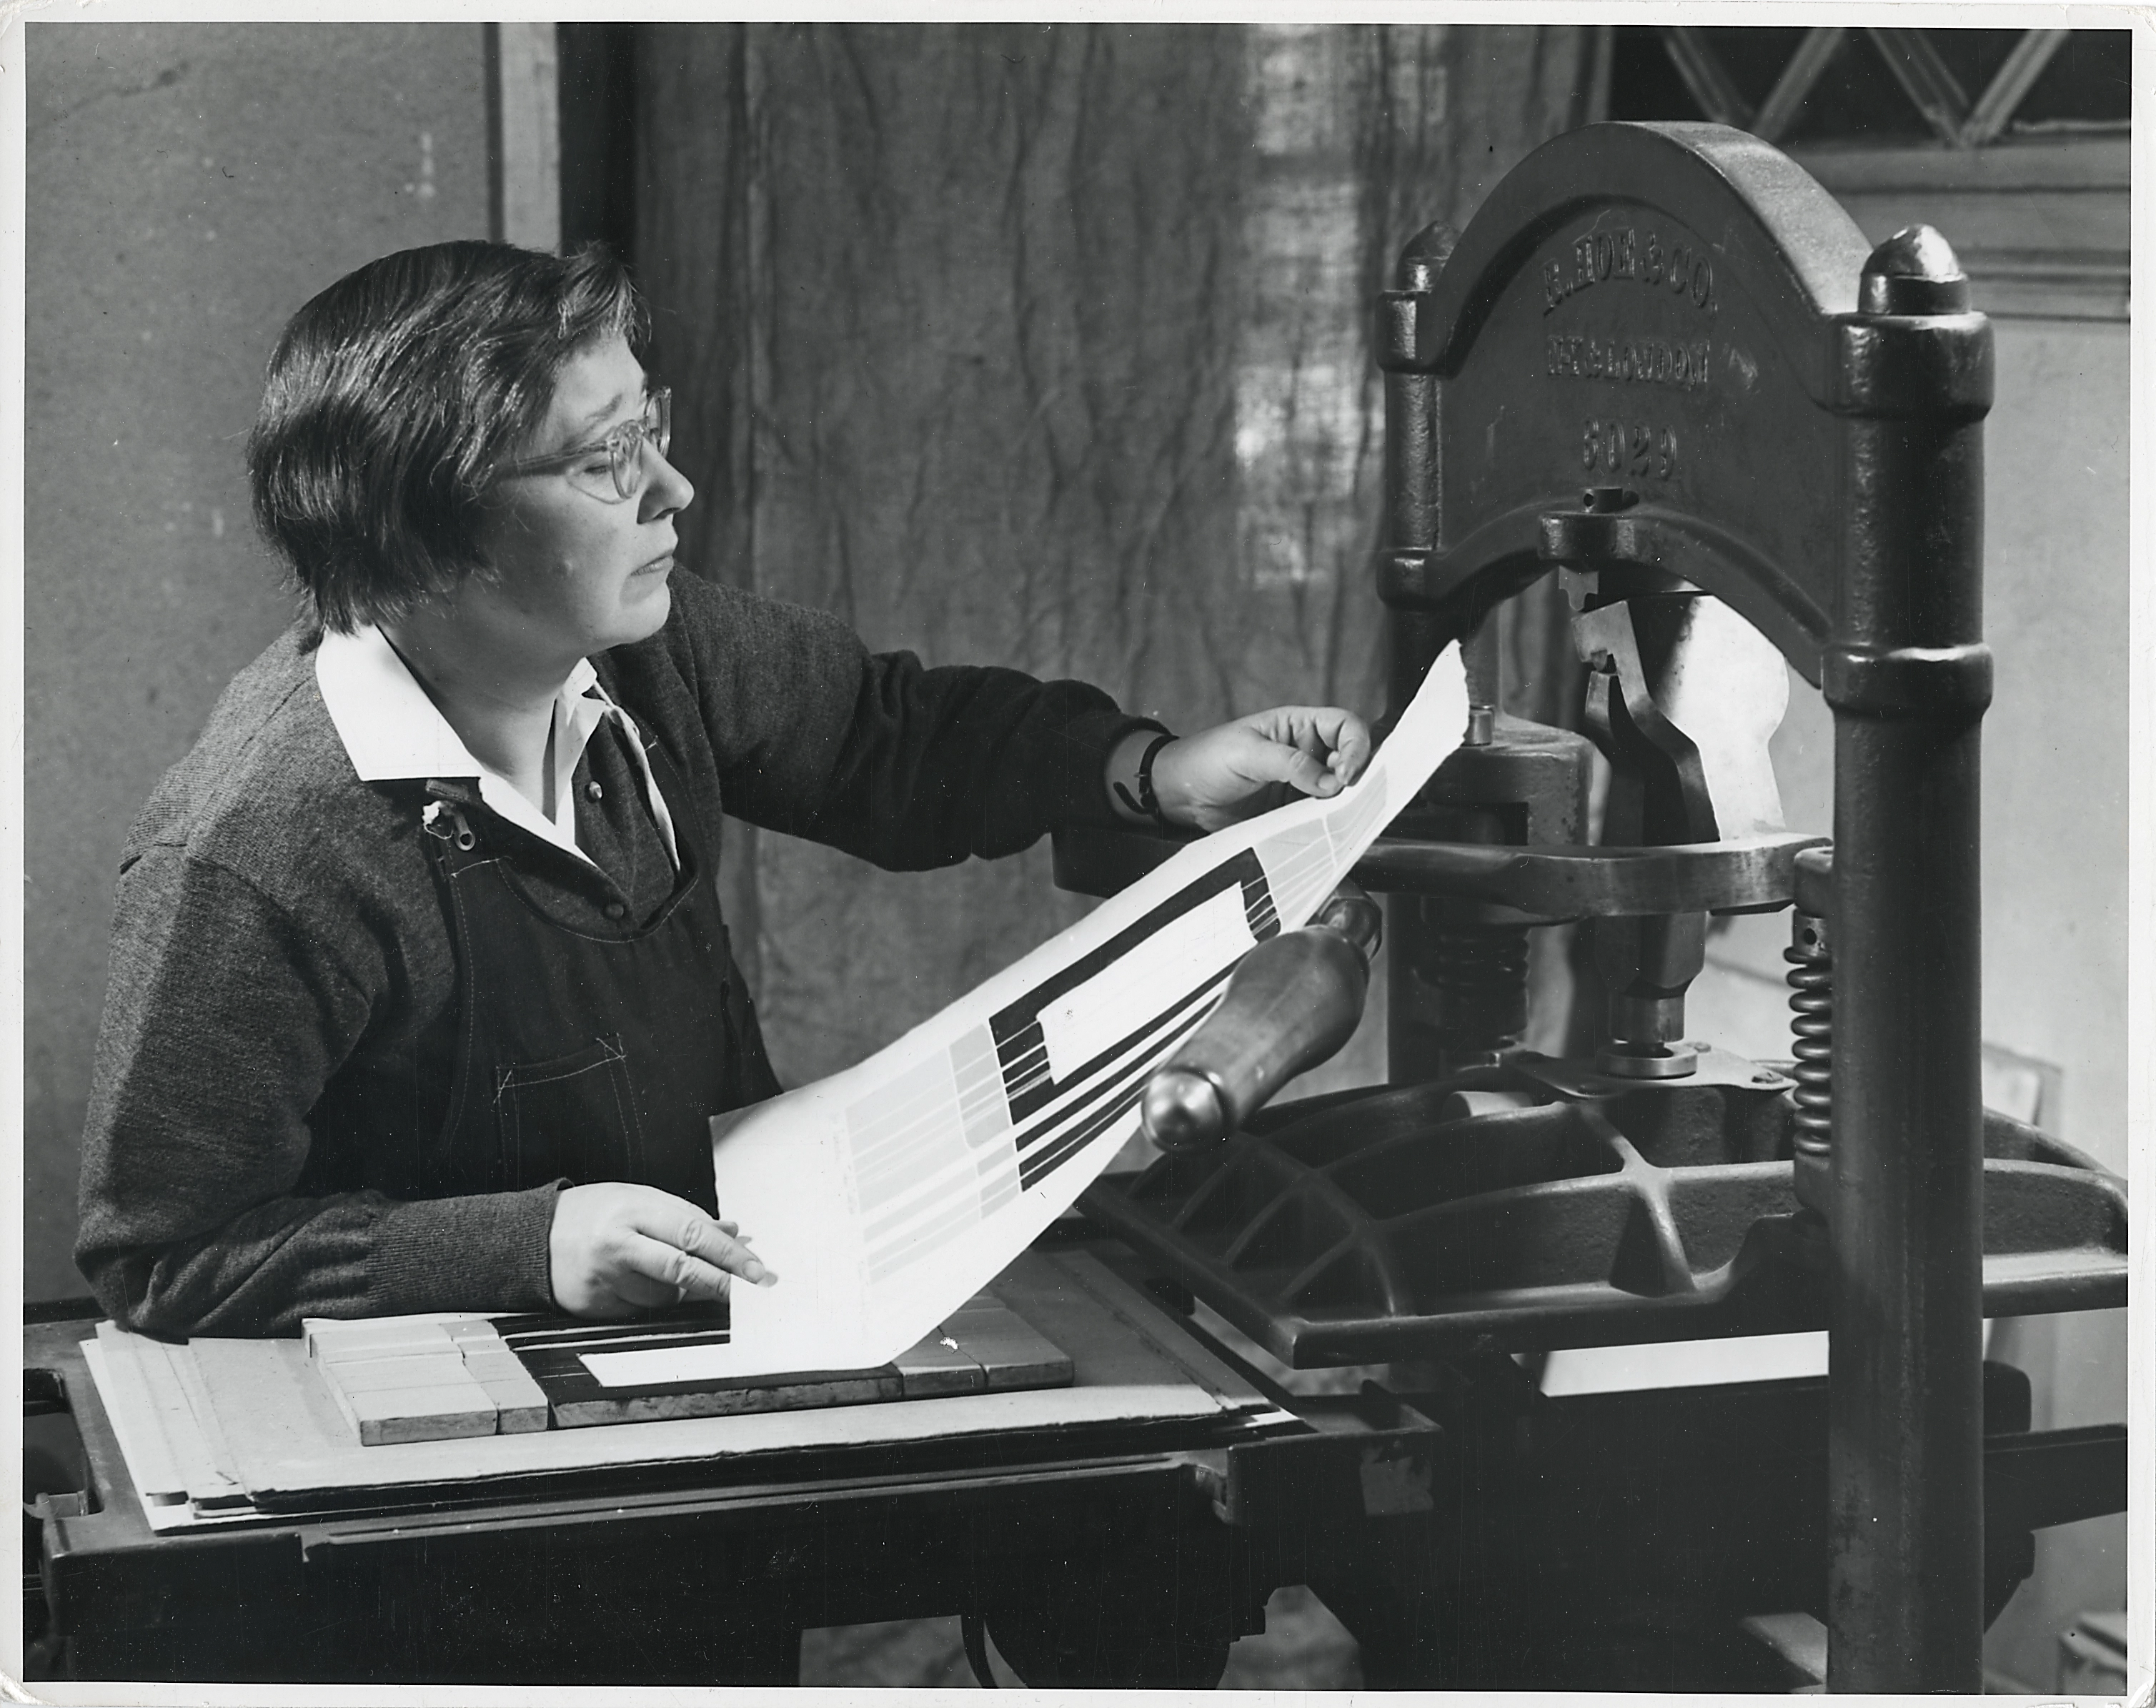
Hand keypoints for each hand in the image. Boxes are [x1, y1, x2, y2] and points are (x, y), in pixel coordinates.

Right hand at [548, 1181, 776, 1319]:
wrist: (535, 1238)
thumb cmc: (595, 1213)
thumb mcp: (639, 1200)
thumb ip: (687, 1216)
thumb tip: (733, 1234)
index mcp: (632, 1211)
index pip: (692, 1233)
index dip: (729, 1253)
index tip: (756, 1268)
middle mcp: (617, 1246)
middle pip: (681, 1270)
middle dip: (722, 1283)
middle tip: (750, 1291)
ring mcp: (604, 1279)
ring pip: (665, 1296)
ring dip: (681, 1289)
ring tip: (665, 1269)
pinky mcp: (596, 1306)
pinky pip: (642, 1310)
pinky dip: (651, 1299)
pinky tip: (638, 1281)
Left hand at [1149, 706, 1372, 831]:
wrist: (1179, 794)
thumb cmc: (1207, 760)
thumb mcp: (1248, 753)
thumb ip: (1291, 765)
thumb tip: (1333, 784)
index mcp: (1299, 727)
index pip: (1346, 726)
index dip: (1355, 747)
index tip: (1344, 774)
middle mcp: (1307, 754)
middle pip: (1351, 760)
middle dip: (1356, 778)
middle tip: (1343, 798)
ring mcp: (1302, 785)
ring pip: (1340, 792)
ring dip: (1343, 805)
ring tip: (1334, 817)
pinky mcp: (1293, 812)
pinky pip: (1320, 817)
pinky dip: (1327, 824)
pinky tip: (1323, 830)